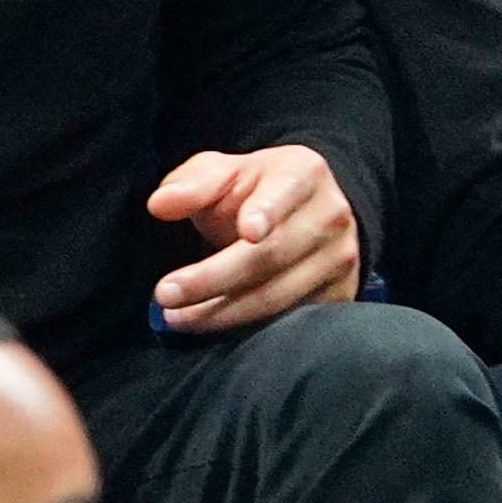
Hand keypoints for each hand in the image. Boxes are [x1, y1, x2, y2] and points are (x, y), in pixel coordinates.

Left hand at [148, 147, 361, 334]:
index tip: (248, 232)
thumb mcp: (224, 173)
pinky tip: (216, 328)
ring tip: (177, 317)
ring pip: (279, 294)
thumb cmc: (253, 192)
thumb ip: (193, 184)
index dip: (267, 211)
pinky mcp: (340, 292)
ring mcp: (340, 257)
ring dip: (223, 312)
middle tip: (166, 293)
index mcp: (303, 173)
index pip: (285, 192)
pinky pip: (292, 320)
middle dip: (214, 278)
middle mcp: (331, 214)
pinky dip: (250, 329)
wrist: (307, 213)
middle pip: (271, 254)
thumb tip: (161, 204)